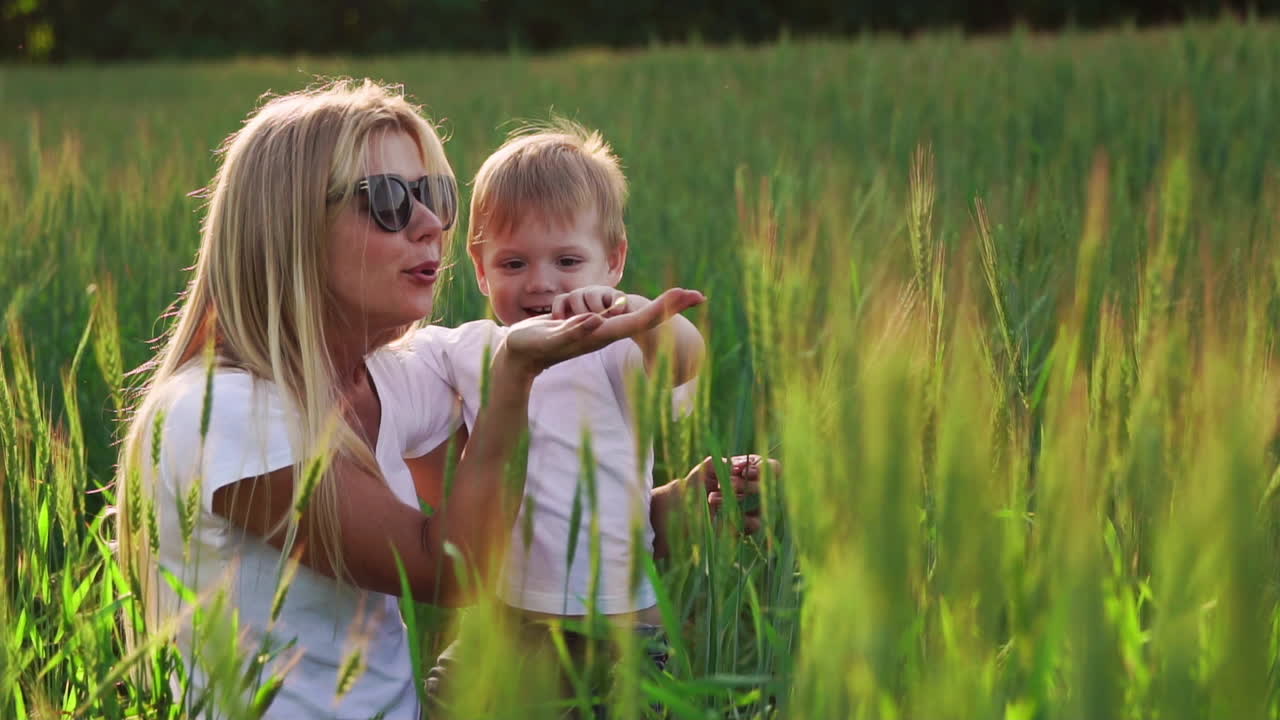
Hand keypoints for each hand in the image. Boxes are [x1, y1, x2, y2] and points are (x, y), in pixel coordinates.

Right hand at [504, 288, 704, 373]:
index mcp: (602, 333)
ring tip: (683, 298)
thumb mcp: (550, 338)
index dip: (665, 307)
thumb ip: (572, 331)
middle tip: (697, 295)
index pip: (641, 318)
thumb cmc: (532, 348)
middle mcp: (606, 330)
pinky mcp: (590, 325)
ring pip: (634, 314)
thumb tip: (596, 320)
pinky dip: (634, 309)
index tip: (687, 296)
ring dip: (660, 307)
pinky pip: (616, 314)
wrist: (520, 358)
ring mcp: (599, 328)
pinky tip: (644, 306)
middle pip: (646, 316)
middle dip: (671, 305)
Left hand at [683, 454, 779, 533]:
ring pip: (761, 504)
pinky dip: (740, 517)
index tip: (742, 472)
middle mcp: (755, 488)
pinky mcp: (747, 525)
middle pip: (767, 486)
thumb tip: (737, 468)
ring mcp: (753, 507)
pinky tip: (722, 513)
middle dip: (747, 485)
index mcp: (749, 470)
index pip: (771, 468)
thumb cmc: (696, 483)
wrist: (685, 508)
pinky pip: (756, 523)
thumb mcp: (706, 468)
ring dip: (738, 500)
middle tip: (729, 485)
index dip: (761, 469)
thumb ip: (721, 462)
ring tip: (713, 498)